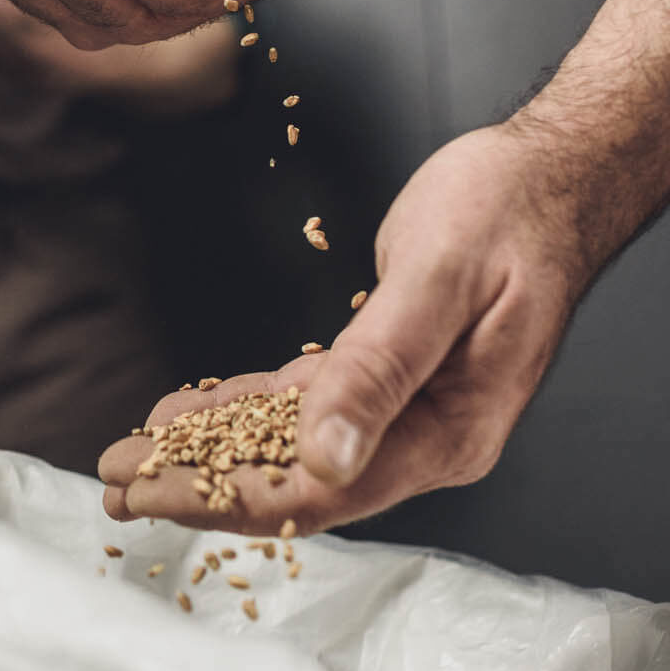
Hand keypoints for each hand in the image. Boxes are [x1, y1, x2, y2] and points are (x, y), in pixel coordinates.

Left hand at [98, 122, 594, 532]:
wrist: (555, 173)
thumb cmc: (510, 211)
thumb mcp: (438, 279)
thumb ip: (381, 369)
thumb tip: (327, 456)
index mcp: (452, 433)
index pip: (321, 491)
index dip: (226, 497)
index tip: (152, 492)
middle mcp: (431, 440)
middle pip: (299, 485)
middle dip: (201, 488)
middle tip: (115, 485)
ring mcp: (412, 415)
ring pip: (294, 450)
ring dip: (212, 453)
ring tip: (132, 456)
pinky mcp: (393, 381)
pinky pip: (306, 409)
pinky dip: (244, 410)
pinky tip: (188, 412)